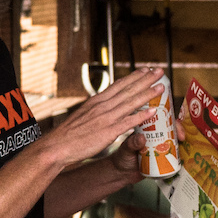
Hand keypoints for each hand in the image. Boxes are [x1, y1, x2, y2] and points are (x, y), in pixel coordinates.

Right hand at [41, 68, 161, 169]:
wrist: (56, 146)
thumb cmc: (69, 134)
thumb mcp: (83, 115)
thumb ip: (96, 110)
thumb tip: (104, 105)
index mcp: (97, 101)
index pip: (118, 85)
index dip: (133, 77)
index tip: (145, 70)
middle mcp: (102, 106)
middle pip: (128, 89)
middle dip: (145, 79)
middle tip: (159, 71)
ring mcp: (106, 118)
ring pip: (131, 102)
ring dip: (147, 93)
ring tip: (161, 86)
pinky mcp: (108, 132)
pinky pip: (128, 122)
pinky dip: (141, 116)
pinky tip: (153, 111)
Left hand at [104, 115, 185, 180]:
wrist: (123, 174)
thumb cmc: (122, 157)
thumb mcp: (126, 149)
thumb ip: (132, 144)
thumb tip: (141, 138)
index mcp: (144, 126)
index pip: (158, 114)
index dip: (168, 113)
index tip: (175, 116)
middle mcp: (153, 132)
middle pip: (170, 124)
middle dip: (178, 126)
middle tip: (180, 135)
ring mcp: (159, 143)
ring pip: (174, 135)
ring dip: (180, 136)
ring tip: (182, 141)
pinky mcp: (162, 154)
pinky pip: (174, 149)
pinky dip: (181, 149)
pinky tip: (184, 151)